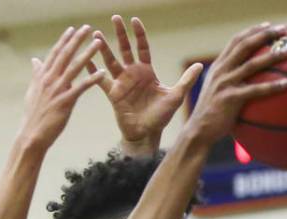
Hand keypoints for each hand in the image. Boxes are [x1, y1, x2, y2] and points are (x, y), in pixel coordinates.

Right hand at [19, 25, 103, 150]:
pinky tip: (102, 72)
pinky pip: (81, 88)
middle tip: (87, 28)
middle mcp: (49, 80)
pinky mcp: (65, 102)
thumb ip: (36, 74)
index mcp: (42, 76)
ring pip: (74, 68)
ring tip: (98, 43)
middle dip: (77, 40)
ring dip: (87, 54)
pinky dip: (91, 79)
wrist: (32, 135)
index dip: (64, 40)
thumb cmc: (34, 114)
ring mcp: (57, 90)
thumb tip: (35, 60)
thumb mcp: (33, 91)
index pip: (55, 53)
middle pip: (65, 55)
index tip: (72, 29)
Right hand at [88, 16, 202, 154]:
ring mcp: (121, 83)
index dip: (139, 34)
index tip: (134, 20)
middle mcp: (133, 74)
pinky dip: (92, 71)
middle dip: (120, 34)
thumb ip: (186, 80)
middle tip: (115, 17)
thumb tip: (200, 65)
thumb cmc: (161, 116)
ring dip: (103, 49)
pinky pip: (100, 80)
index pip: (142, 48)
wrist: (146, 134)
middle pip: (125, 49)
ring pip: (111, 61)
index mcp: (147, 71)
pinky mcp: (113, 93)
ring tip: (96, 35)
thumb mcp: (175, 96)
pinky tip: (85, 61)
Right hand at [184, 23, 286, 145]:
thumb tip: (251, 80)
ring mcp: (224, 84)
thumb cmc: (213, 116)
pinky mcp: (230, 98)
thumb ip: (231, 82)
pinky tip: (286, 85)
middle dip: (264, 35)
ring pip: (252, 64)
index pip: (236, 41)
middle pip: (244, 45)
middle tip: (283, 31)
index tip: (269, 26)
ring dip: (272, 56)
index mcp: (218, 66)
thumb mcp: (218, 92)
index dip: (253, 31)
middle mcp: (221, 71)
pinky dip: (272, 86)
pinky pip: (255, 90)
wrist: (198, 132)